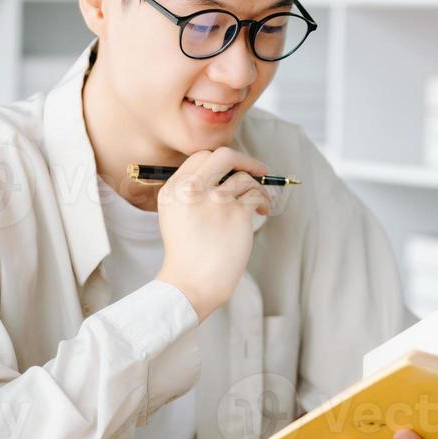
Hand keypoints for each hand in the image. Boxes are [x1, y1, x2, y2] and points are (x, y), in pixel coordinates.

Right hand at [155, 147, 271, 320]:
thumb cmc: (186, 253)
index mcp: (174, 189)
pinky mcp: (237, 214)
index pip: (200, 157)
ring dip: (257, 187)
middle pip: (224, 155)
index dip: (221, 160)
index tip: (233, 168)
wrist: (191, 283)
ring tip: (258, 201)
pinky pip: (256, 196)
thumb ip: (189, 190)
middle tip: (259, 169)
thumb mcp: (174, 214)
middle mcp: (192, 189)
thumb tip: (223, 173)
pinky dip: (263, 201)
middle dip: (245, 159)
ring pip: (245, 177)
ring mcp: (216, 200)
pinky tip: (262, 210)